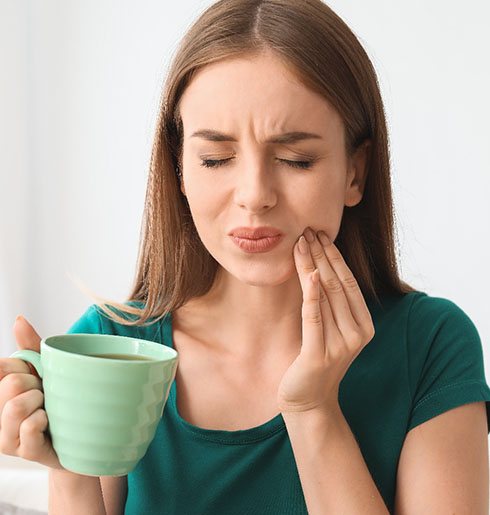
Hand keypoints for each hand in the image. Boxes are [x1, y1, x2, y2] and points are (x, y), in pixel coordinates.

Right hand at [0, 316, 62, 468]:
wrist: (83, 436)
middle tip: (46, 395)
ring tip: (48, 409)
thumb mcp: (47, 369)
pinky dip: (45, 419)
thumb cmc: (60, 400)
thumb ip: (30, 347)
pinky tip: (50, 423)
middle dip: (36, 384)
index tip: (35, 376)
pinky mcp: (24, 453)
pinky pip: (30, 426)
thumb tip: (18, 320)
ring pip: (16, 406)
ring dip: (40, 402)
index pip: (1, 368)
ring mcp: (6, 437)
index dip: (24, 368)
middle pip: (10, 384)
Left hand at [277, 227, 374, 413]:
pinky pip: (314, 318)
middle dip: (322, 254)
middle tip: (308, 230)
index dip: (334, 256)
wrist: (309, 400)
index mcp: (364, 325)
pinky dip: (310, 295)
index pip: (348, 282)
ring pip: (325, 295)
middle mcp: (357, 334)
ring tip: (300, 243)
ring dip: (311, 266)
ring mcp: (341, 346)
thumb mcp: (330, 328)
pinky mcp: (319, 355)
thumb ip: (331, 303)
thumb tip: (319, 267)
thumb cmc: (317, 359)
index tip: (321, 234)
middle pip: (337, 284)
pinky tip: (306, 274)